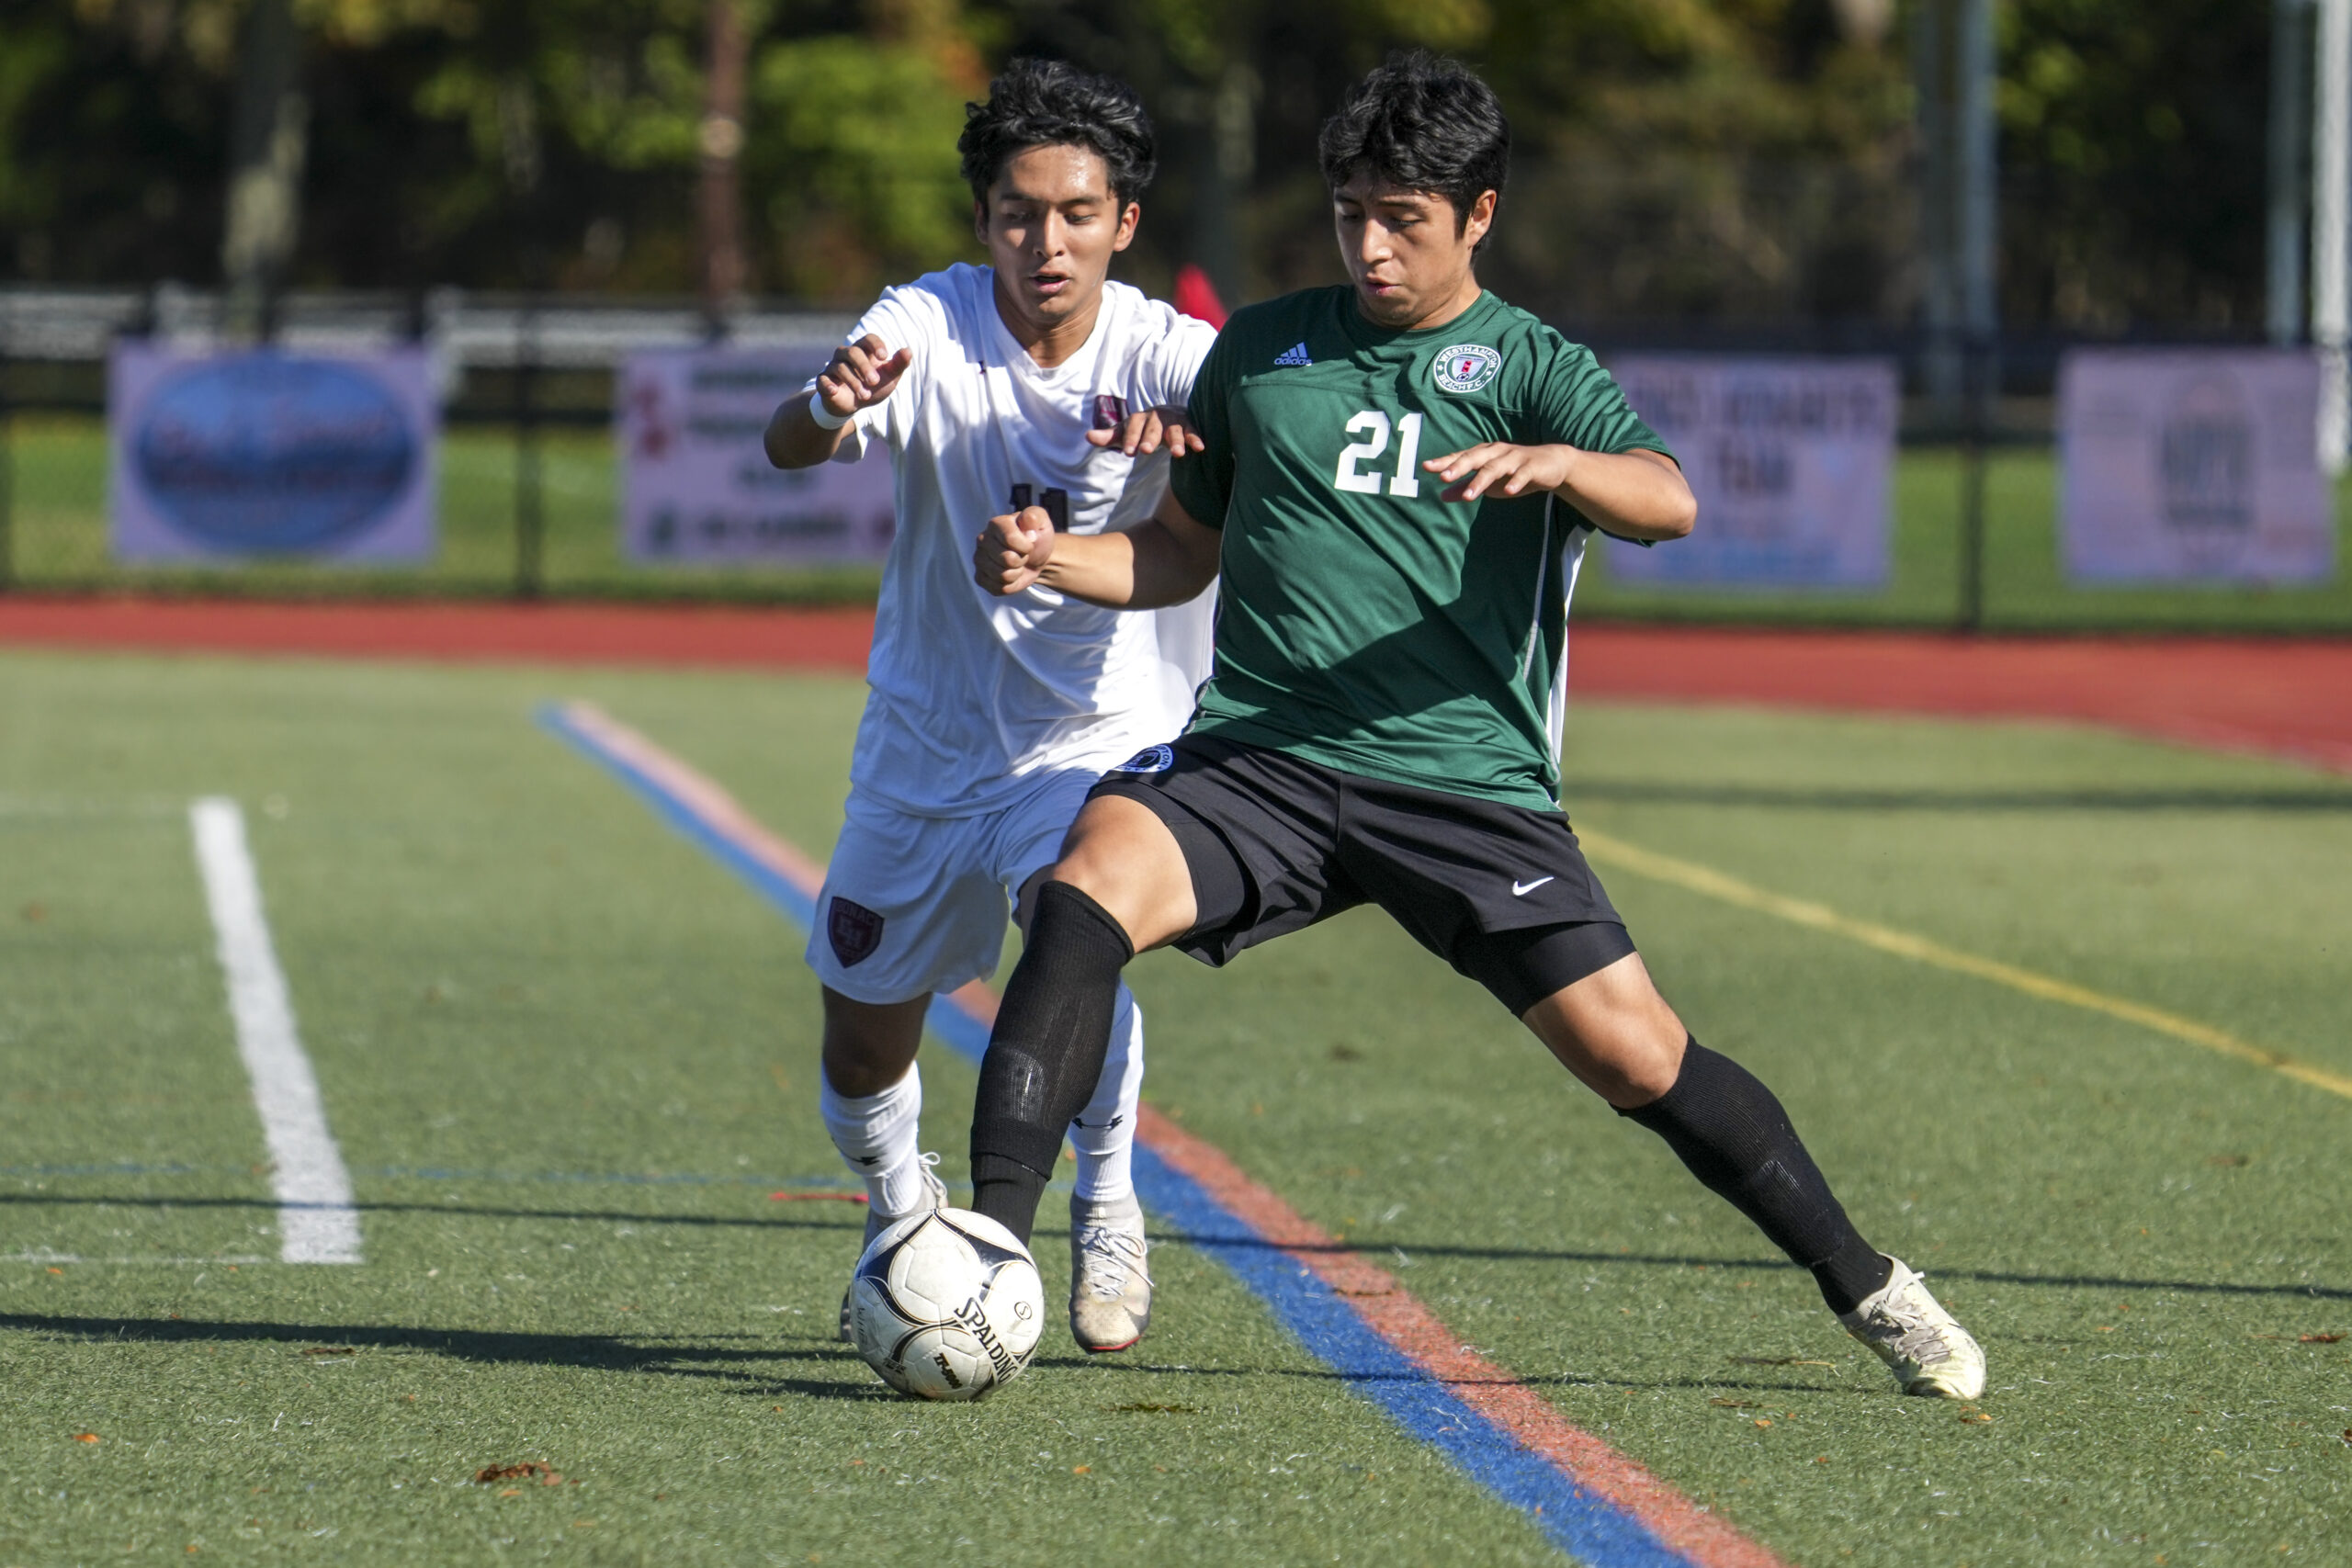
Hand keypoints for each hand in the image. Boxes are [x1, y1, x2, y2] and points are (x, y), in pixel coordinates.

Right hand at [813, 334, 911, 422]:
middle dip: (864, 367)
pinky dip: (827, 385)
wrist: (855, 405)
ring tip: (865, 395)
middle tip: (874, 381)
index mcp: (864, 350)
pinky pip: (822, 379)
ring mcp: (833, 367)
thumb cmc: (874, 386)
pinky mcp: (824, 381)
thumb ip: (898, 364)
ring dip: (854, 382)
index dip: (875, 345)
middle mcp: (846, 354)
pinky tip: (834, 391)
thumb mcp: (889, 377)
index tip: (884, 357)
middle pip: (853, 352)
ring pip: (840, 367)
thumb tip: (908, 350)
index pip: (868, 339)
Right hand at [973, 505, 1057, 594]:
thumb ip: (1035, 516)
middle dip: (1022, 560)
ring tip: (1017, 564)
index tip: (1030, 543)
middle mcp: (982, 540)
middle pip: (1007, 559)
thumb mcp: (1042, 522)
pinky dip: (1011, 585)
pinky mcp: (980, 577)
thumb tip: (1028, 519)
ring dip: (1017, 573)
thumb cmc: (1037, 537)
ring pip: (1002, 576)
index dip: (1026, 546)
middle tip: (1023, 555)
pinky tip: (1011, 575)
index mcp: (996, 524)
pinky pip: (998, 588)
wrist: (1036, 557)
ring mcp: (979, 559)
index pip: (1010, 539)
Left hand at [1086, 403, 1204, 458]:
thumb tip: (1087, 436)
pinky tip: (1200, 448)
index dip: (1131, 438)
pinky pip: (1193, 431)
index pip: (1133, 427)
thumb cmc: (1142, 428)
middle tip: (1146, 451)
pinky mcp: (1188, 425)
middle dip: (1150, 438)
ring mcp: (1173, 421)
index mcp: (1139, 419)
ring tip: (1178, 455)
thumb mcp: (1125, 432)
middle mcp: (1156, 417)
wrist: (1168, 414)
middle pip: (1153, 428)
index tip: (1129, 453)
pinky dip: (1196, 438)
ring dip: (1177, 441)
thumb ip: (1109, 436)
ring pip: (1174, 431)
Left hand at [1424, 441, 1578, 502]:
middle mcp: (1497, 452)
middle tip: (1444, 477)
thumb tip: (1441, 494)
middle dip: (1459, 467)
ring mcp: (1515, 458)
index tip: (1427, 467)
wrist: (1551, 465)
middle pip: (1475, 458)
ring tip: (1469, 496)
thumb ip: (1465, 487)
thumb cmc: (1514, 473)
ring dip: (1482, 480)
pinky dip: (1515, 482)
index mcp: (1484, 454)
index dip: (1444, 462)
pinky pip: (1522, 474)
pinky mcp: (1532, 467)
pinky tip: (1508, 491)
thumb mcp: (1488, 483)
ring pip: (1496, 467)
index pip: (1461, 457)